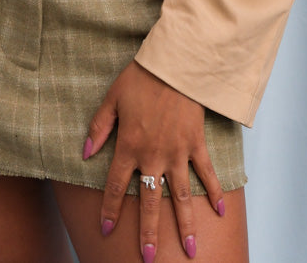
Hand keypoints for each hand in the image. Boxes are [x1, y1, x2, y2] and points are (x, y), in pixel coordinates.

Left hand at [84, 61, 223, 260]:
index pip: (114, 185)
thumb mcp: (112, 98)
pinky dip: (215, 192)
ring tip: (191, 251)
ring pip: (180, 196)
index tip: (104, 230)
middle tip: (149, 259)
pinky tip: (221, 212)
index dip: (108, 209)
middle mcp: (153, 155)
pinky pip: (206, 173)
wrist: (175, 63)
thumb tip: (85, 153)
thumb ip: (99, 128)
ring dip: (185, 225)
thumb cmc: (141, 77)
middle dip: (148, 232)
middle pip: (148, 201)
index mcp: (129, 145)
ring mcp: (177, 152)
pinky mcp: (196, 143)